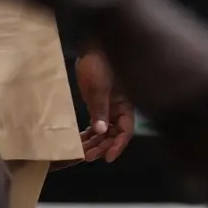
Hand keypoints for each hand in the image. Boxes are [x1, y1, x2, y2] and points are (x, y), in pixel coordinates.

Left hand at [74, 49, 134, 163]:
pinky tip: (81, 140)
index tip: (107, 157)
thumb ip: (100, 109)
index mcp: (125, 105)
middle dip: (102, 146)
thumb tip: (100, 131)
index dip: (117, 145)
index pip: (125, 131)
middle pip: (114, 134)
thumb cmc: (99, 65)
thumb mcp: (99, 88)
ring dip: (95, 142)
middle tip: (88, 157)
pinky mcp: (98, 104)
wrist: (91, 49)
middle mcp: (119, 109)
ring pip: (104, 131)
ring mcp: (108, 107)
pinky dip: (90, 133)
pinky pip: (96, 123)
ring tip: (82, 153)